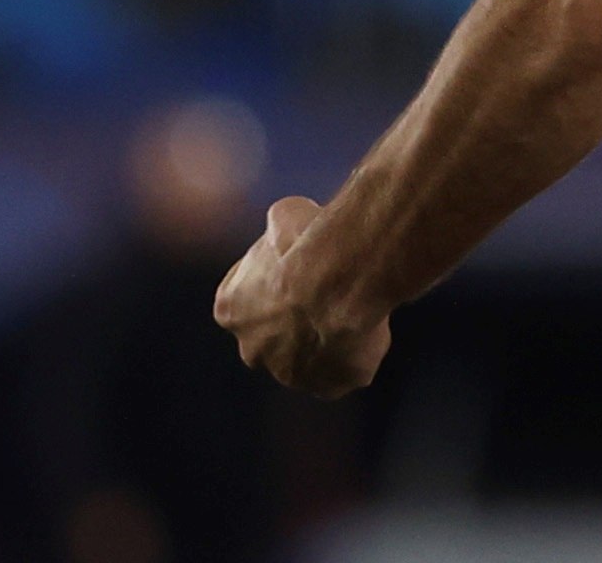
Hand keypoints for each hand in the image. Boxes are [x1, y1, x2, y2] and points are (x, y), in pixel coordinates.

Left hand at [213, 196, 392, 397]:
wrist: (343, 277)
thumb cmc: (309, 240)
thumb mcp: (285, 215)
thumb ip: (280, 231)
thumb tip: (290, 228)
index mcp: (231, 309)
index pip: (246, 299)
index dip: (276, 281)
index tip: (301, 266)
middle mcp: (253, 350)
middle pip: (274, 337)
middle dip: (295, 321)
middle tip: (328, 291)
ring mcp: (292, 375)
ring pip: (312, 358)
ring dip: (328, 338)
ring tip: (355, 304)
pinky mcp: (332, 387)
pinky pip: (346, 370)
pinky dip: (358, 352)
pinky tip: (370, 323)